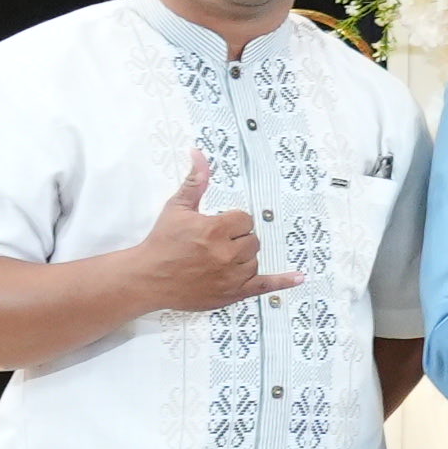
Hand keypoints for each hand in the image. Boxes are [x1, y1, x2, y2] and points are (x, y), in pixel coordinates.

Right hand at [134, 152, 294, 313]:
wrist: (148, 277)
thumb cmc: (162, 243)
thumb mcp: (177, 208)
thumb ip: (195, 182)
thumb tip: (200, 155)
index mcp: (215, 230)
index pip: (244, 219)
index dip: (232, 222)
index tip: (217, 227)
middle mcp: (226, 253)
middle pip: (252, 239)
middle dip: (236, 239)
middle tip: (213, 244)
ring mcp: (232, 275)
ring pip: (255, 260)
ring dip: (243, 258)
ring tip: (217, 260)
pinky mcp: (233, 293)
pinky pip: (265, 286)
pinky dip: (283, 282)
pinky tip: (299, 277)